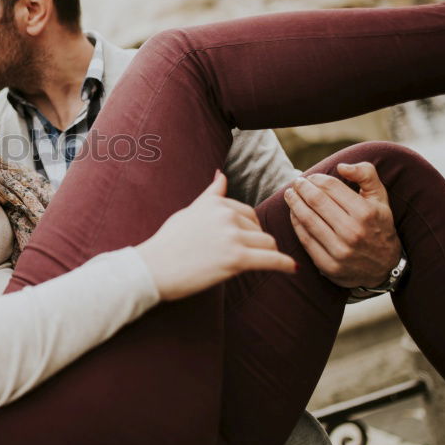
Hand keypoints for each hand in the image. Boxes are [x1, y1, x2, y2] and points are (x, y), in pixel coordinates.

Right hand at [136, 171, 295, 300]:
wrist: (153, 269)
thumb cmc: (168, 243)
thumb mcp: (189, 212)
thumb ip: (210, 195)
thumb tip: (221, 175)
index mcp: (215, 203)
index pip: (247, 212)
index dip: (248, 229)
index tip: (245, 241)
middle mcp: (225, 215)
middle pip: (258, 228)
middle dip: (256, 241)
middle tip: (249, 256)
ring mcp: (232, 236)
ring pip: (267, 242)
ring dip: (266, 253)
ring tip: (262, 264)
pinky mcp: (236, 259)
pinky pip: (271, 259)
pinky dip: (284, 264)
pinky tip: (291, 268)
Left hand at [283, 162, 400, 288]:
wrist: (385, 266)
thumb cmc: (379, 225)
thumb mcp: (380, 198)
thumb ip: (366, 175)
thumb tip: (341, 166)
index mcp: (366, 213)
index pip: (331, 187)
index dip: (317, 179)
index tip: (310, 177)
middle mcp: (353, 232)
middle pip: (316, 201)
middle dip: (302, 188)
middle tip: (296, 183)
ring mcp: (339, 250)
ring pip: (307, 219)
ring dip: (294, 203)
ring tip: (290, 194)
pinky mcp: (328, 265)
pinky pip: (305, 239)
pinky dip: (295, 223)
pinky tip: (293, 213)